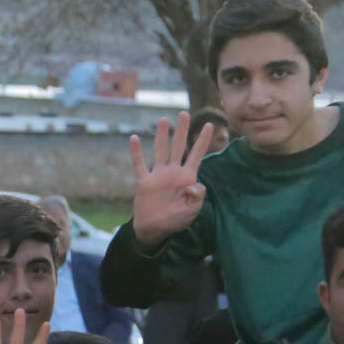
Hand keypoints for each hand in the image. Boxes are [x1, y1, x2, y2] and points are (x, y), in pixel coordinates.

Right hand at [129, 113, 213, 247]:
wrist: (155, 229)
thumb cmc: (176, 220)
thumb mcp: (192, 210)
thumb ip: (197, 197)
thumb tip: (195, 184)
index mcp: (187, 177)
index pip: (197, 155)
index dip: (203, 140)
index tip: (210, 124)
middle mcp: (173, 172)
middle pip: (179, 147)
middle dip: (182, 130)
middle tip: (184, 114)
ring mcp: (158, 175)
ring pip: (160, 151)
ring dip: (162, 136)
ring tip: (164, 120)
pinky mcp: (144, 181)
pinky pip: (139, 164)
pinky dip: (136, 152)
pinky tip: (134, 138)